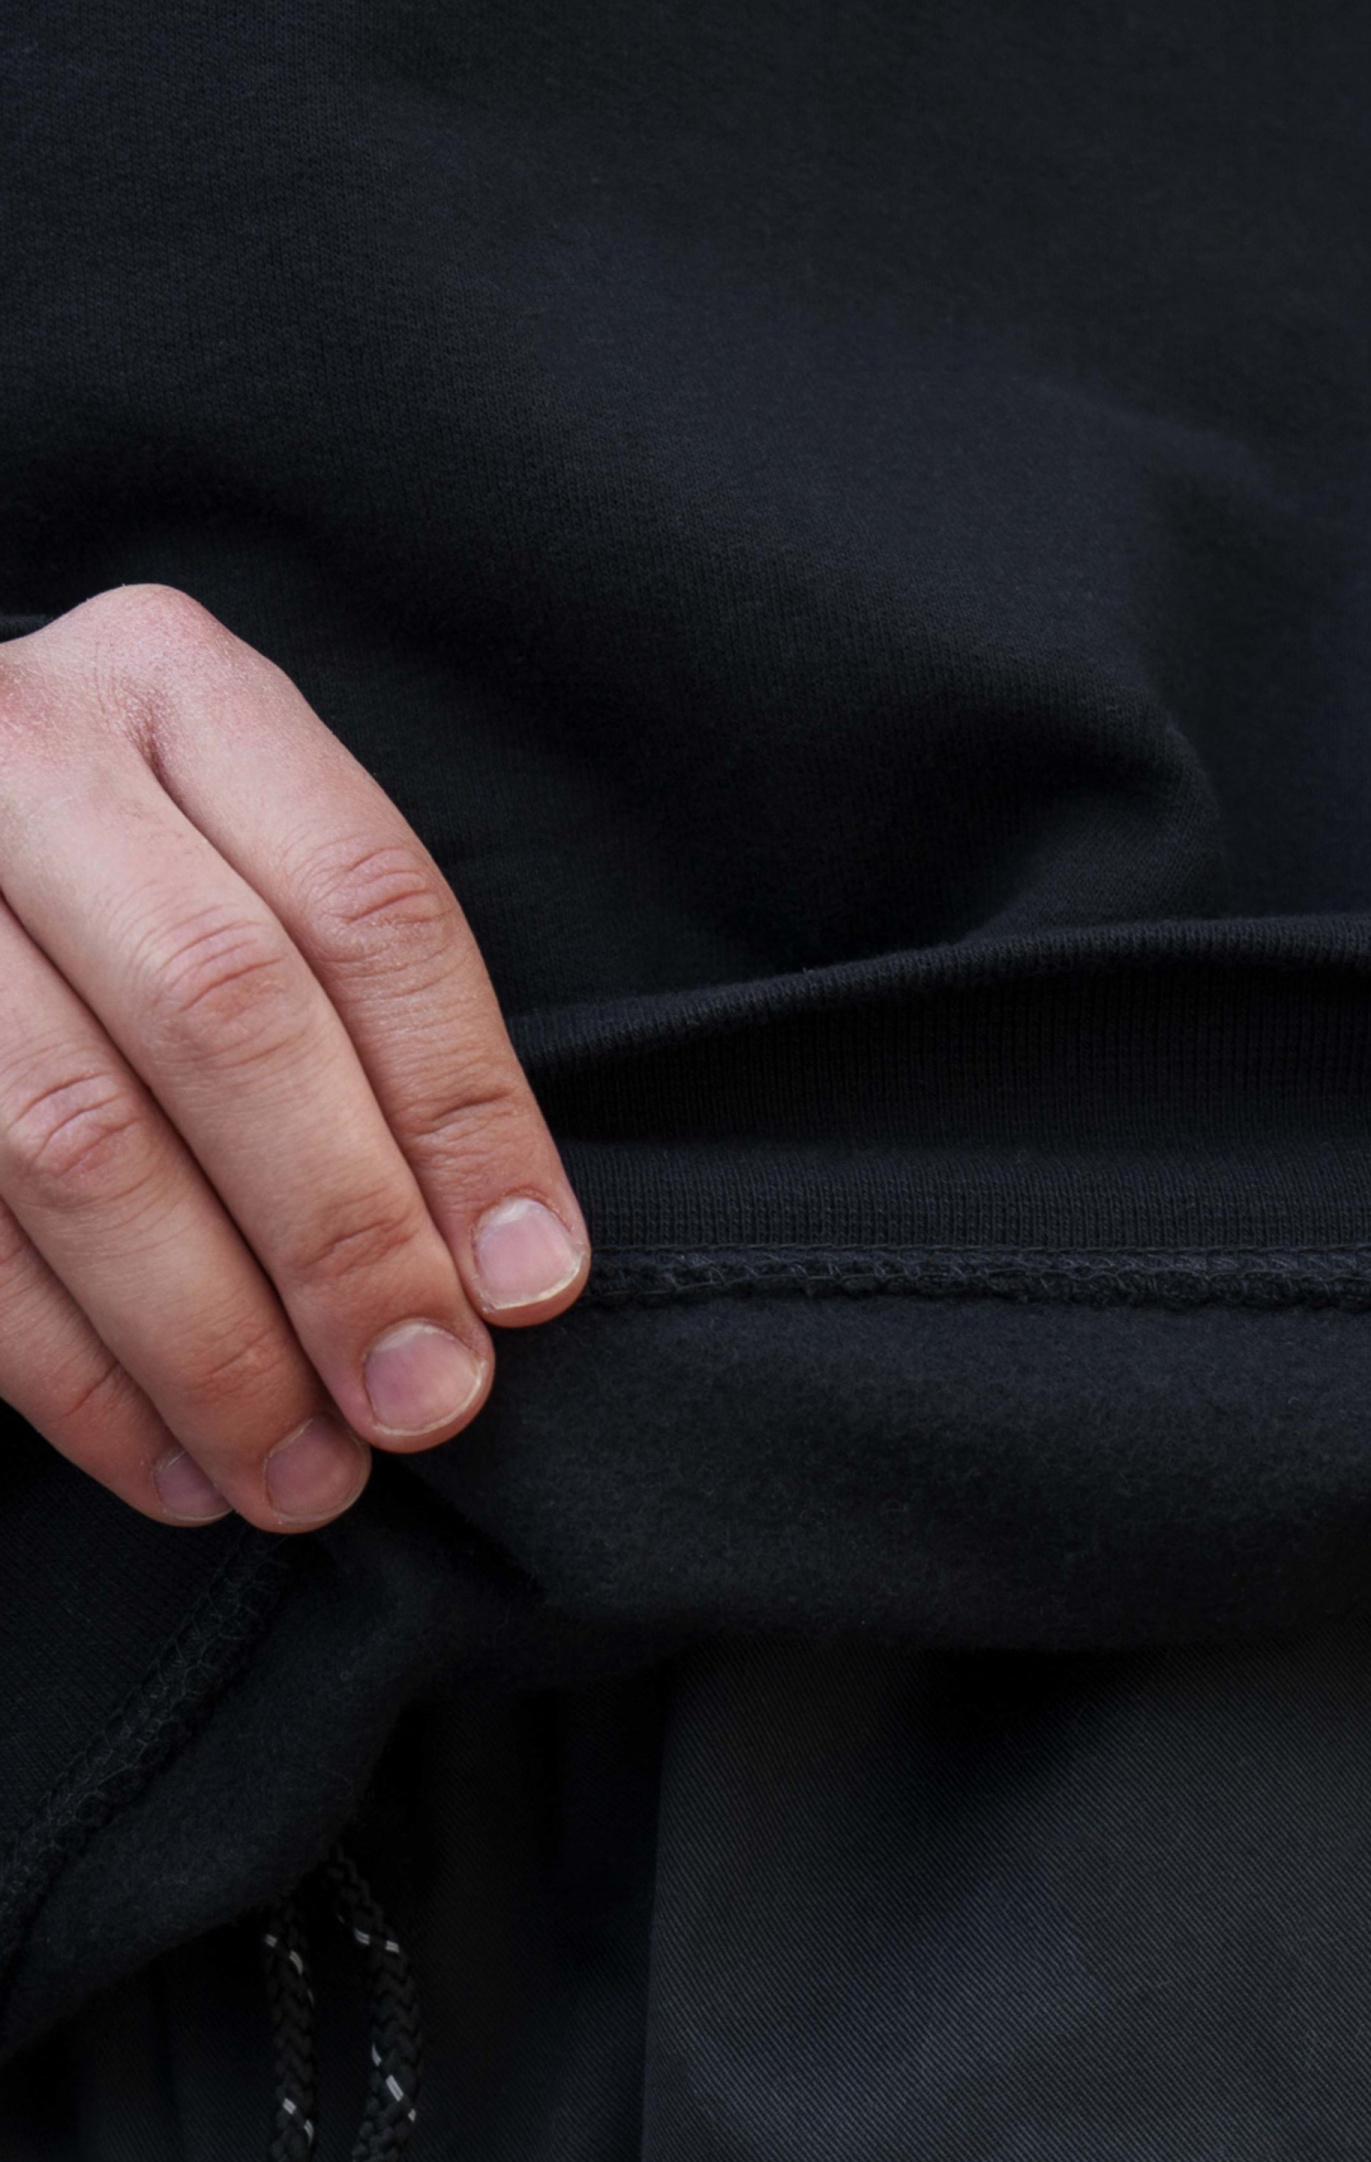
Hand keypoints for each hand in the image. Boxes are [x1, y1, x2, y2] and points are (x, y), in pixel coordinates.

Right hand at [0, 584, 587, 1531]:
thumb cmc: (124, 873)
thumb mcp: (245, 854)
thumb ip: (359, 1010)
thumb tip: (502, 1268)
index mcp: (180, 687)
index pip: (367, 909)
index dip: (465, 1114)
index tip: (529, 1287)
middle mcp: (24, 752)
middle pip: (227, 1016)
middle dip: (343, 1240)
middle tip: (425, 1401)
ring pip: (73, 1141)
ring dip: (208, 1347)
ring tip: (305, 1474)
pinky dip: (70, 1378)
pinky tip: (171, 1464)